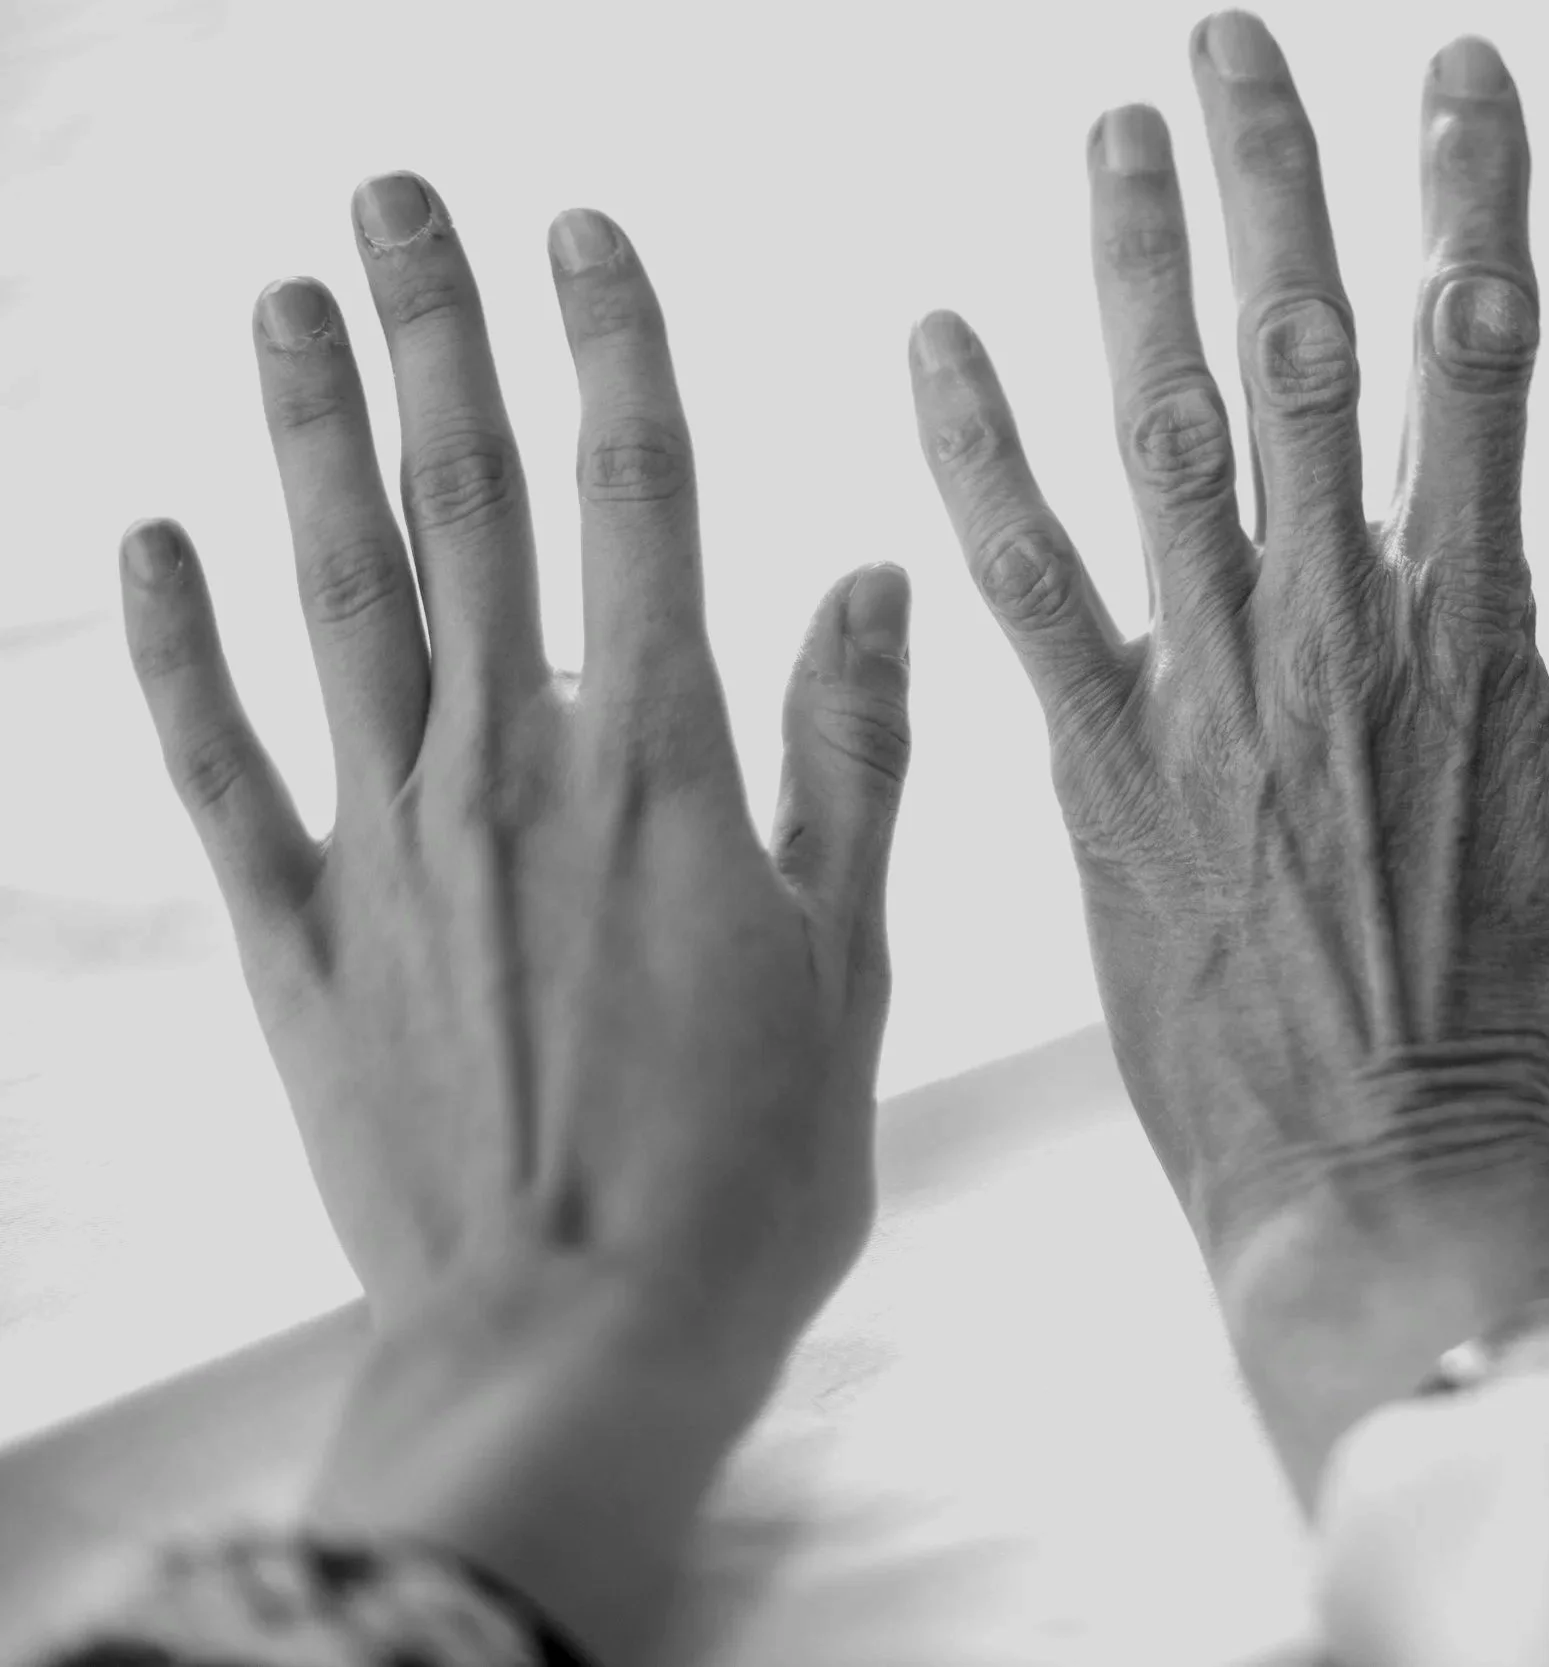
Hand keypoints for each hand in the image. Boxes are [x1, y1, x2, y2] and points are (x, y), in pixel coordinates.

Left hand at [119, 172, 913, 1653]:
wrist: (578, 1344)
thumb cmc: (747, 1171)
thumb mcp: (847, 960)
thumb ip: (850, 758)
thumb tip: (875, 580)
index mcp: (666, 767)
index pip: (636, 501)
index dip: (610, 350)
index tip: (579, 232)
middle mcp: (513, 770)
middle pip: (467, 507)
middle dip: (435, 336)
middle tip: (391, 198)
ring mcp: (389, 846)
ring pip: (339, 598)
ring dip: (308, 439)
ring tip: (283, 305)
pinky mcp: (299, 937)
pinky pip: (219, 766)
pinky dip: (177, 649)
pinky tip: (147, 541)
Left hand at [909, 13, 1548, 1493]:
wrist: (1385, 1177)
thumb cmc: (1536, 1007)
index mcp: (1483, 621)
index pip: (1480, 351)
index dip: (1468, 192)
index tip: (1453, 69)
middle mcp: (1341, 627)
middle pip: (1304, 349)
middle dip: (1273, 176)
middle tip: (1227, 38)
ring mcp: (1213, 695)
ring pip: (1159, 432)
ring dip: (1131, 266)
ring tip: (1111, 130)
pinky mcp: (1104, 773)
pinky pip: (1028, 588)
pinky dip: (975, 458)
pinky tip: (932, 340)